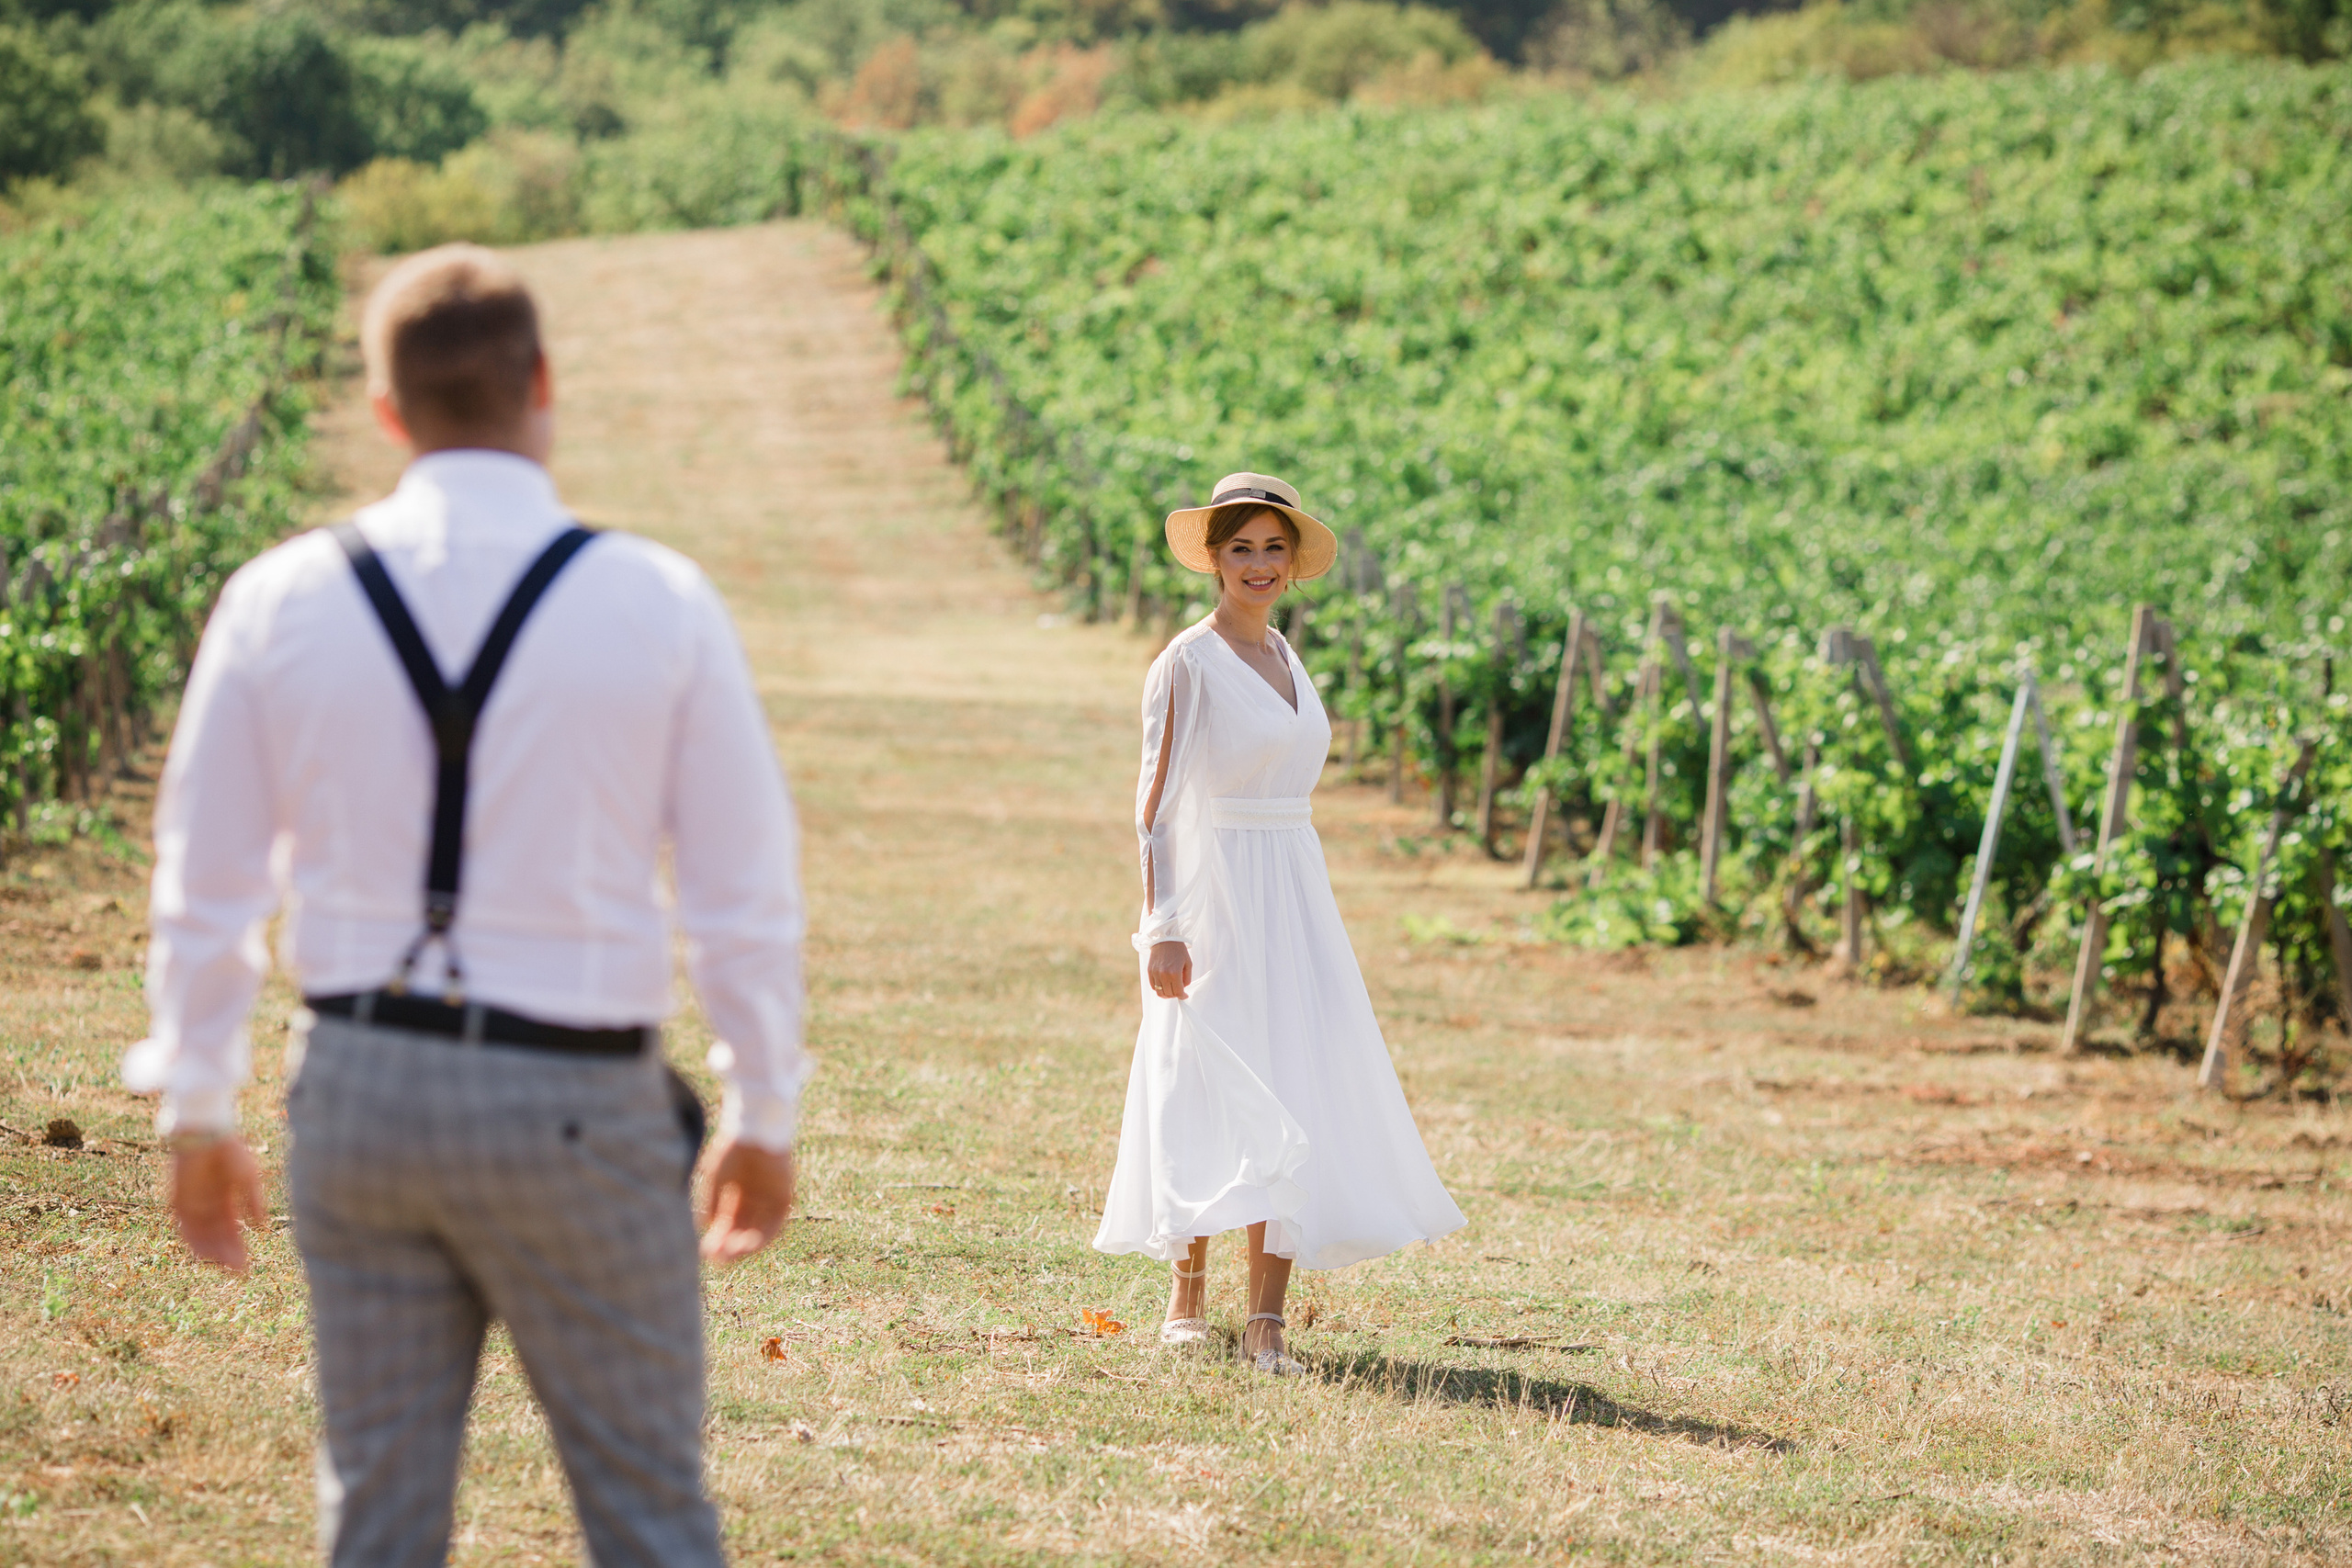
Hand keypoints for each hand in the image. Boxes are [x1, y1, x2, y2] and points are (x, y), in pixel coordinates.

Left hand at [169, 1137, 266, 1274]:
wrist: (206, 1135)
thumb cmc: (231, 1152)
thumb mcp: (249, 1179)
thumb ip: (254, 1202)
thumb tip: (262, 1227)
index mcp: (225, 1199)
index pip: (230, 1230)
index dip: (238, 1247)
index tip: (246, 1266)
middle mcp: (207, 1205)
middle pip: (216, 1237)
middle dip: (227, 1254)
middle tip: (237, 1272)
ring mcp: (192, 1204)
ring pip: (201, 1236)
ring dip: (212, 1252)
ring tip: (223, 1267)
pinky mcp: (179, 1201)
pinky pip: (184, 1228)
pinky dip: (194, 1241)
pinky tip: (204, 1254)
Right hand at [698, 1139, 794, 1263]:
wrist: (754, 1129)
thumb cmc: (731, 1150)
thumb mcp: (715, 1179)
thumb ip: (712, 1203)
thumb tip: (705, 1229)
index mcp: (735, 1194)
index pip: (728, 1224)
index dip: (718, 1239)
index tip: (707, 1253)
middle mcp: (752, 1199)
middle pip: (743, 1230)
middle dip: (731, 1246)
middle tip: (719, 1260)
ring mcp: (769, 1198)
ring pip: (758, 1229)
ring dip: (747, 1245)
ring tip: (733, 1255)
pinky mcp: (784, 1196)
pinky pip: (776, 1222)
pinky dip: (764, 1235)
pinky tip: (750, 1244)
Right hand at [1148, 940, 1191, 1000]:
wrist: (1165, 939)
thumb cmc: (1179, 950)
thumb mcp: (1188, 964)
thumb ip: (1187, 978)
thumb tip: (1183, 988)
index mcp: (1175, 973)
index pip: (1178, 992)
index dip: (1182, 996)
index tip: (1185, 995)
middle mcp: (1164, 975)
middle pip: (1169, 994)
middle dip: (1175, 995)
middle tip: (1179, 991)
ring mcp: (1155, 973)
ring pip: (1160, 992)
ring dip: (1166, 994)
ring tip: (1171, 990)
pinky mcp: (1150, 971)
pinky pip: (1153, 986)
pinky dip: (1159, 989)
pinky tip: (1164, 984)